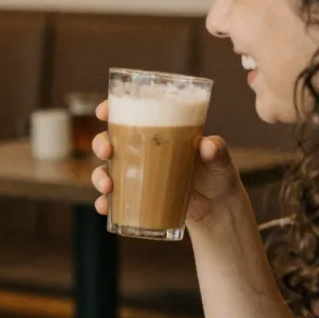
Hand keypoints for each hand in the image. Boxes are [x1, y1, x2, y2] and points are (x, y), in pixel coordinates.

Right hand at [90, 104, 242, 229]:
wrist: (217, 208)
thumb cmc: (217, 174)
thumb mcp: (219, 160)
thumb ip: (216, 150)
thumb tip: (208, 146)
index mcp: (158, 132)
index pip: (130, 114)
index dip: (111, 109)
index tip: (103, 111)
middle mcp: (142, 151)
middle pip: (110, 140)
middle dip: (101, 144)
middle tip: (107, 151)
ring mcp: (137, 174)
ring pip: (106, 169)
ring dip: (99, 176)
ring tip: (107, 186)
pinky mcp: (137, 197)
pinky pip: (113, 199)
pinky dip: (104, 203)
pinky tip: (104, 208)